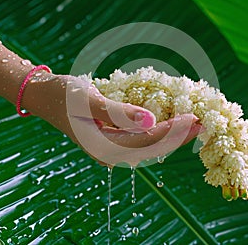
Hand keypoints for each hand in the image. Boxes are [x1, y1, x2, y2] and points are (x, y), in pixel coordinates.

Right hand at [24, 72, 201, 165]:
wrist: (45, 95)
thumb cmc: (63, 95)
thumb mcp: (89, 101)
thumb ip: (119, 113)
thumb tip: (151, 122)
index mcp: (103, 146)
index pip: (146, 141)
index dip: (172, 130)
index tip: (194, 119)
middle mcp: (110, 151)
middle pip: (151, 147)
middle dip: (178, 136)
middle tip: (202, 123)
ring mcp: (111, 146)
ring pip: (148, 145)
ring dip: (171, 135)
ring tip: (191, 124)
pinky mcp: (112, 138)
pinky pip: (141, 138)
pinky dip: (158, 131)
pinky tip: (169, 123)